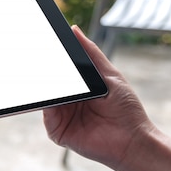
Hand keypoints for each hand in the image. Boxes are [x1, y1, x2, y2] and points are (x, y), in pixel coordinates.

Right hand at [43, 26, 154, 167]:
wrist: (133, 141)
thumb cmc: (126, 110)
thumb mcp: (110, 75)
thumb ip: (91, 53)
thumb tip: (73, 30)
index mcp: (78, 88)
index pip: (60, 71)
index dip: (52, 59)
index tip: (44, 42)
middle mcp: (67, 102)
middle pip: (50, 84)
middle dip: (44, 71)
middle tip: (37, 56)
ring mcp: (61, 117)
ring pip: (45, 97)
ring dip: (45, 87)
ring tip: (45, 74)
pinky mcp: (58, 132)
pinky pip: (46, 115)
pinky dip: (46, 105)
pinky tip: (52, 96)